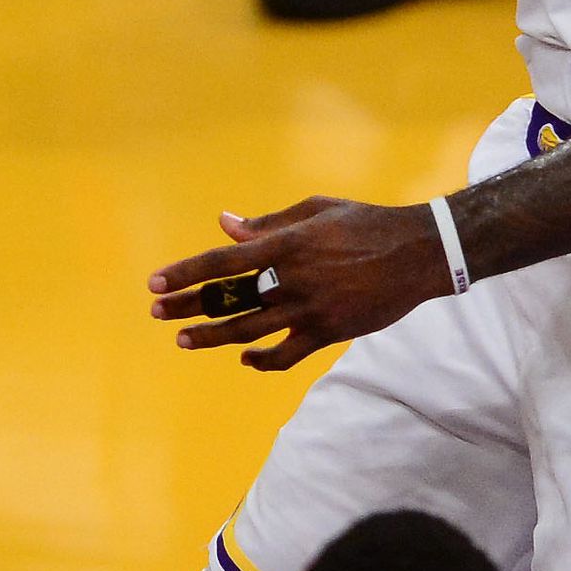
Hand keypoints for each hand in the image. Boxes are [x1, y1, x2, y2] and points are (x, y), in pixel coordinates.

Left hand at [149, 196, 451, 369]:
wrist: (414, 254)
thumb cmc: (363, 222)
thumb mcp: (315, 210)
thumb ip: (268, 222)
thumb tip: (226, 222)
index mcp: (286, 244)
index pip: (223, 260)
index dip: (186, 273)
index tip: (156, 282)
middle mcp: (291, 279)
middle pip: (228, 299)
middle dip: (188, 306)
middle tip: (156, 312)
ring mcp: (309, 310)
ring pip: (248, 331)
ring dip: (212, 337)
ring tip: (183, 340)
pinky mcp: (327, 332)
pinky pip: (285, 355)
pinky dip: (261, 360)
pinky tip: (244, 358)